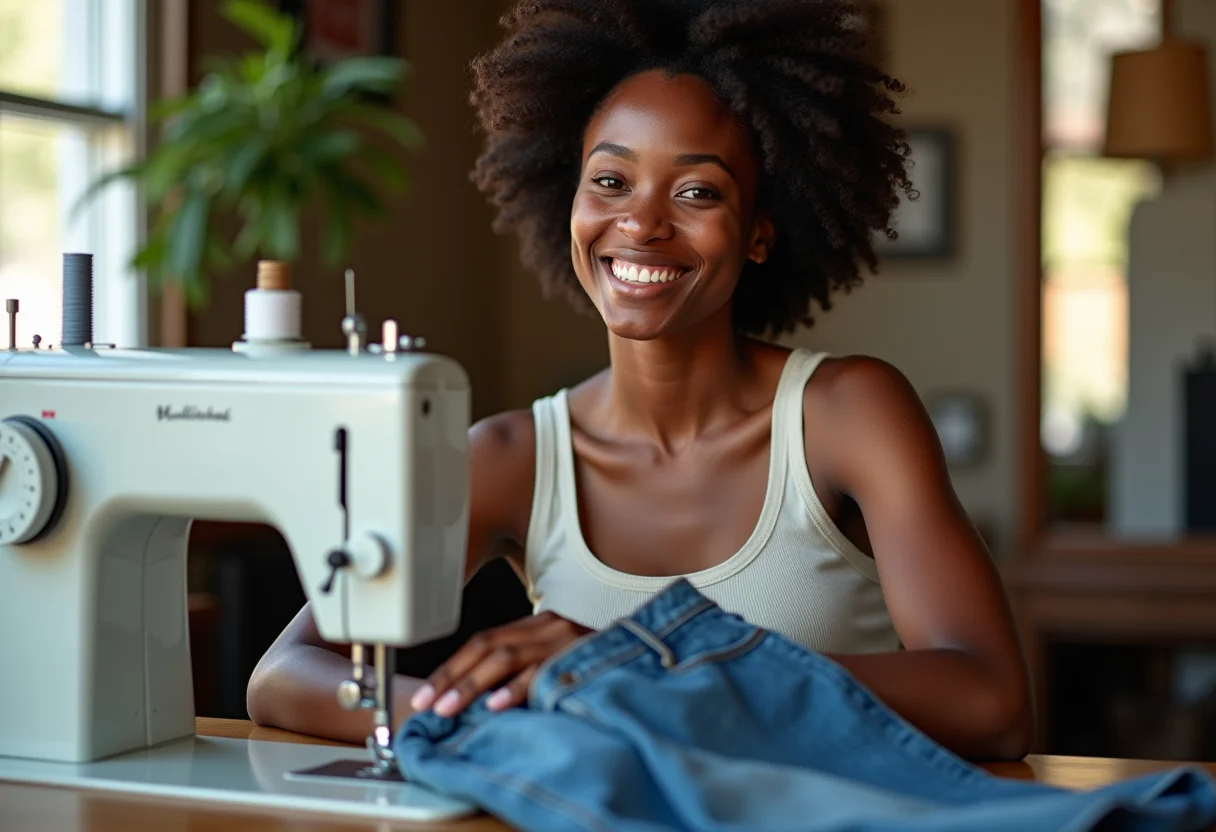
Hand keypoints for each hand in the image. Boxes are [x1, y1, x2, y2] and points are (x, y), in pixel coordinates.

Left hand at [410, 612, 591, 716]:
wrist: (644, 643)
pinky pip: (543, 672)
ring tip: (451, 708)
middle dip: (453, 678)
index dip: (451, 668)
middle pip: (488, 647)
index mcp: (534, 626)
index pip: (483, 641)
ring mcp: (563, 639)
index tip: (426, 695)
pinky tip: (498, 705)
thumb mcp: (551, 655)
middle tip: (430, 705)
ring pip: (508, 657)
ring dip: (474, 685)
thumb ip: (520, 669)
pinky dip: (517, 688)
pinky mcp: (579, 653)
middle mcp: (545, 627)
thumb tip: (474, 700)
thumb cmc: (591, 658)